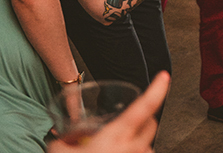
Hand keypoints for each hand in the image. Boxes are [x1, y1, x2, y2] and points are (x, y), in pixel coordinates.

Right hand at [48, 71, 169, 152]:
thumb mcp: (58, 152)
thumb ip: (62, 142)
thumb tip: (60, 138)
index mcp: (116, 136)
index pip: (144, 107)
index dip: (157, 89)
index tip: (164, 76)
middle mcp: (132, 149)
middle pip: (152, 125)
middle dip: (146, 119)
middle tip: (133, 119)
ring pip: (147, 146)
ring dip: (138, 143)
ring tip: (120, 146)